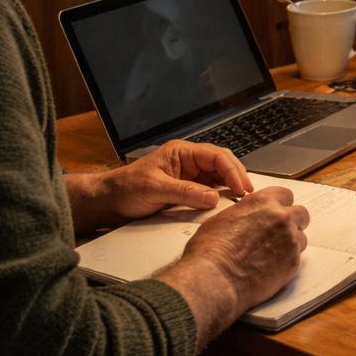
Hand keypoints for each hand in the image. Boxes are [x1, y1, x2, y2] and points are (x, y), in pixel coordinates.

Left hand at [99, 140, 253, 222]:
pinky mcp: (188, 189)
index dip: (232, 170)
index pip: (215, 155)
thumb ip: (186, 192)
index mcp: (182, 152)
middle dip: (236, 176)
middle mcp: (188, 161)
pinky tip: (226, 203)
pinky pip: (210, 189)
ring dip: (230, 186)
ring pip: (218, 177)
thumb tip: (213, 198)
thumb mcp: (156, 189)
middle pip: (222, 163)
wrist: (108, 202)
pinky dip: (221, 195)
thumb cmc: (126, 189)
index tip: (241, 186)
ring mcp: (189, 175)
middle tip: (247, 193)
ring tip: (241, 199)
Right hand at [177, 186, 309, 310]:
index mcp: (262, 202)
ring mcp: (290, 240)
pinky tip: (270, 268)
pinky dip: (287, 261)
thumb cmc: (210, 252)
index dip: (280, 205)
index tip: (277, 212)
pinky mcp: (293, 262)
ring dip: (290, 243)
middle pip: (300, 214)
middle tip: (279, 234)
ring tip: (271, 255)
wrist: (215, 279)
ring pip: (301, 237)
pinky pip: (297, 257)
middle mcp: (281, 217)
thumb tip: (248, 217)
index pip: (285, 194)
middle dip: (292, 222)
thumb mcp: (222, 219)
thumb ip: (244, 214)